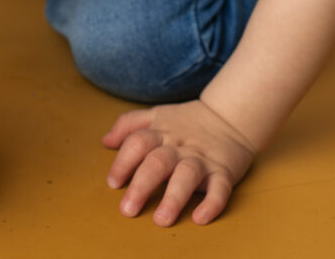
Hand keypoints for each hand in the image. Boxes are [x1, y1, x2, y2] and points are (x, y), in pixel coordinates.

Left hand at [102, 99, 254, 225]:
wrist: (229, 115)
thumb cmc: (186, 121)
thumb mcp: (157, 114)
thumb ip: (129, 124)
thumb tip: (105, 141)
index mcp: (161, 132)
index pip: (137, 143)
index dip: (123, 162)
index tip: (113, 183)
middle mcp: (179, 145)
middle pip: (158, 162)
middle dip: (141, 186)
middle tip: (128, 209)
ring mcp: (202, 158)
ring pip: (187, 175)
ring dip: (173, 198)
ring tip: (161, 219)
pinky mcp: (224, 171)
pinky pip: (220, 187)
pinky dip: (212, 203)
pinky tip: (200, 217)